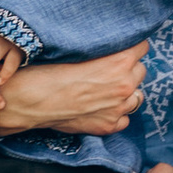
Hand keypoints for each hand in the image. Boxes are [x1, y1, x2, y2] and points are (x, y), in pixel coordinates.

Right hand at [0, 43, 148, 139]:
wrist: (30, 100)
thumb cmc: (48, 71)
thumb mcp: (78, 52)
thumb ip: (103, 52)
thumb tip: (113, 48)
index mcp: (119, 61)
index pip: (142, 47)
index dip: (131, 47)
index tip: (123, 48)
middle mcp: (124, 85)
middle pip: (141, 70)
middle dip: (128, 69)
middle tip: (109, 70)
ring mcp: (118, 108)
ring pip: (137, 96)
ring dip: (125, 92)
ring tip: (105, 90)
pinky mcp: (109, 126)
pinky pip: (124, 118)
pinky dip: (115, 113)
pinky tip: (99, 108)